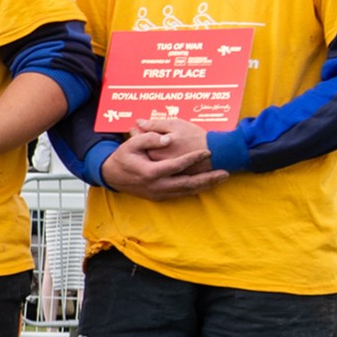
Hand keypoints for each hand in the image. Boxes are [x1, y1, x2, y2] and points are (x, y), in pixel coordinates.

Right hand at [100, 118, 226, 200]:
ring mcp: (158, 194)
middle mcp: (156, 186)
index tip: (208, 151)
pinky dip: (195, 190)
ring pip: (186, 192)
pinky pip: (181, 195)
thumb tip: (168, 139)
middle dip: (208, 179)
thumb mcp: (131, 143)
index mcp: (150, 172)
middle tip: (225, 172)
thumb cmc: (123, 157)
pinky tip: (206, 184)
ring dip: (205, 186)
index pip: (177, 165)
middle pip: (187, 184)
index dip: (193, 158)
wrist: (111, 176)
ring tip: (220, 178)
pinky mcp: (159, 197)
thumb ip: (150, 138)